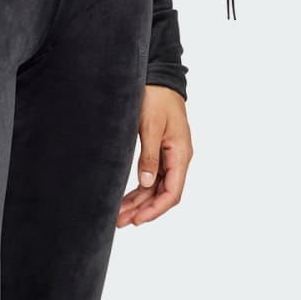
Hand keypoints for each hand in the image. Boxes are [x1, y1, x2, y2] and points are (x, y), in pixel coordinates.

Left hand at [118, 85, 189, 226]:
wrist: (159, 78)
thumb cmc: (157, 98)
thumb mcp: (152, 126)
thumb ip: (150, 155)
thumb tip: (146, 183)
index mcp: (181, 154)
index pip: (172, 192)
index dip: (155, 209)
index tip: (137, 219)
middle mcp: (177, 158)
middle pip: (162, 194)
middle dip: (143, 210)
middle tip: (119, 221)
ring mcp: (169, 156)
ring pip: (155, 188)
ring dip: (139, 202)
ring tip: (119, 215)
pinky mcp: (159, 151)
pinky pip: (151, 177)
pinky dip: (139, 190)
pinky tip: (126, 199)